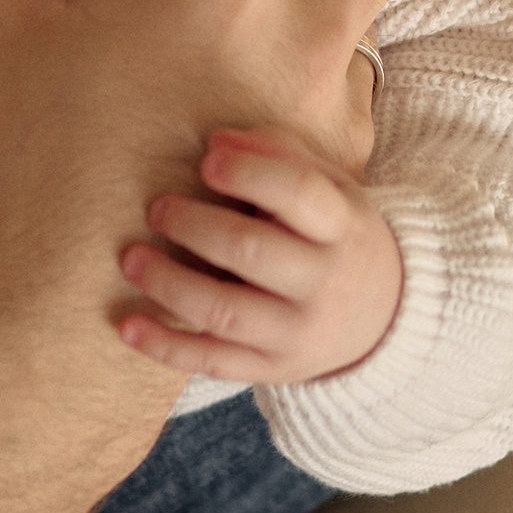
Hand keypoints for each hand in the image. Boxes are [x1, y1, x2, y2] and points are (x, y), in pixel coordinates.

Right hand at [0, 0, 416, 323]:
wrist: (71, 313)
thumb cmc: (30, 164)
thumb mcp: (3, 20)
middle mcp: (298, 45)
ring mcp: (327, 117)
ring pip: (368, 10)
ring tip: (224, 13)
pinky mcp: (336, 177)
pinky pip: (349, 85)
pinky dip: (304, 62)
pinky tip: (228, 90)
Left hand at [118, 126, 402, 381]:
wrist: (385, 316)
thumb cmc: (336, 234)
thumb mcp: (329, 186)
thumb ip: (279, 153)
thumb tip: (218, 143)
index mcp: (341, 226)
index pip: (298, 194)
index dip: (248, 174)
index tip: (205, 161)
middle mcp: (324, 283)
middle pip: (252, 253)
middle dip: (195, 228)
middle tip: (156, 209)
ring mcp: (297, 333)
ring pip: (225, 312)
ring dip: (170, 284)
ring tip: (131, 259)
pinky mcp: (271, 368)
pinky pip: (213, 362)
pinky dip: (166, 346)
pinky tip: (127, 326)